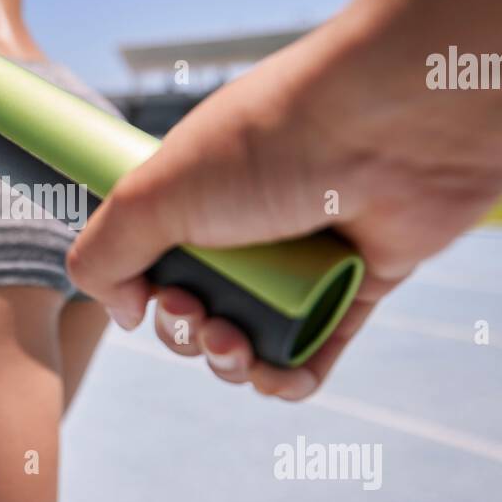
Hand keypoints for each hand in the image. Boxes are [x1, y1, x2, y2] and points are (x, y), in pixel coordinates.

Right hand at [66, 16, 501, 399]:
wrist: (396, 124)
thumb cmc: (270, 143)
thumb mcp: (154, 194)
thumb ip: (105, 254)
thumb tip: (121, 311)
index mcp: (196, 190)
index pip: (155, 261)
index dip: (148, 294)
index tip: (155, 297)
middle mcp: (246, 222)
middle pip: (199, 308)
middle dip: (188, 333)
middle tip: (201, 318)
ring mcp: (301, 255)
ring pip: (254, 337)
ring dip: (232, 361)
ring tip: (237, 348)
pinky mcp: (358, 285)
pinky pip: (317, 348)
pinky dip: (293, 374)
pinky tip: (281, 378)